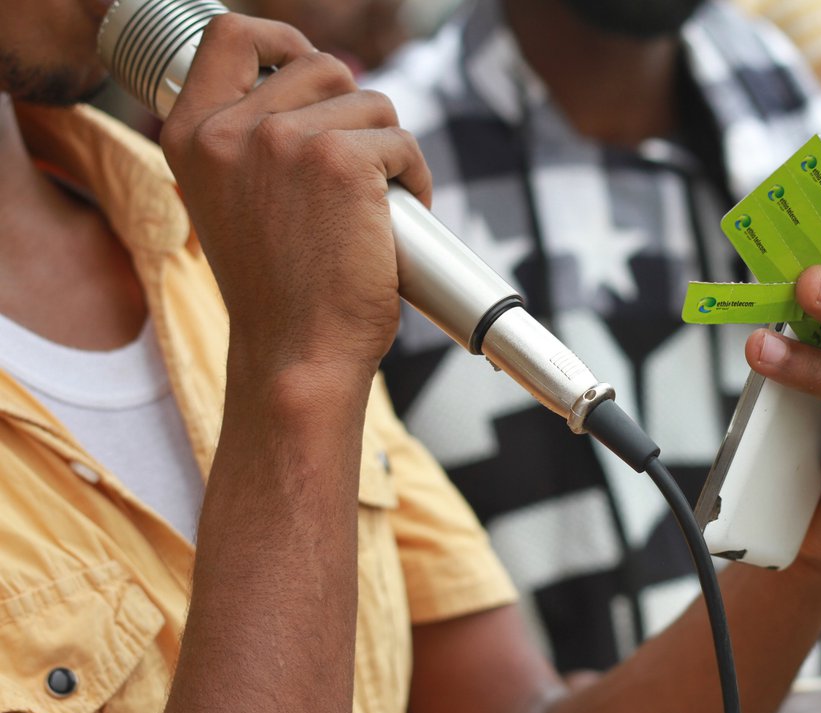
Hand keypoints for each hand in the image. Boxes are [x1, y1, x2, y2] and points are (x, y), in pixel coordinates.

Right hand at [159, 14, 430, 385]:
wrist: (296, 354)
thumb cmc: (278, 292)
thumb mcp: (232, 203)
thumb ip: (251, 143)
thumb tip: (314, 87)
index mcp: (191, 136)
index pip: (229, 37)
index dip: (280, 39)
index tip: (309, 64)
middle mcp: (231, 130)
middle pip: (322, 66)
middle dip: (355, 111)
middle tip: (362, 168)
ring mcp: (286, 140)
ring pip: (371, 102)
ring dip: (388, 148)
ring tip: (378, 205)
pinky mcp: (343, 162)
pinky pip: (403, 142)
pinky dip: (417, 177)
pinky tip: (398, 220)